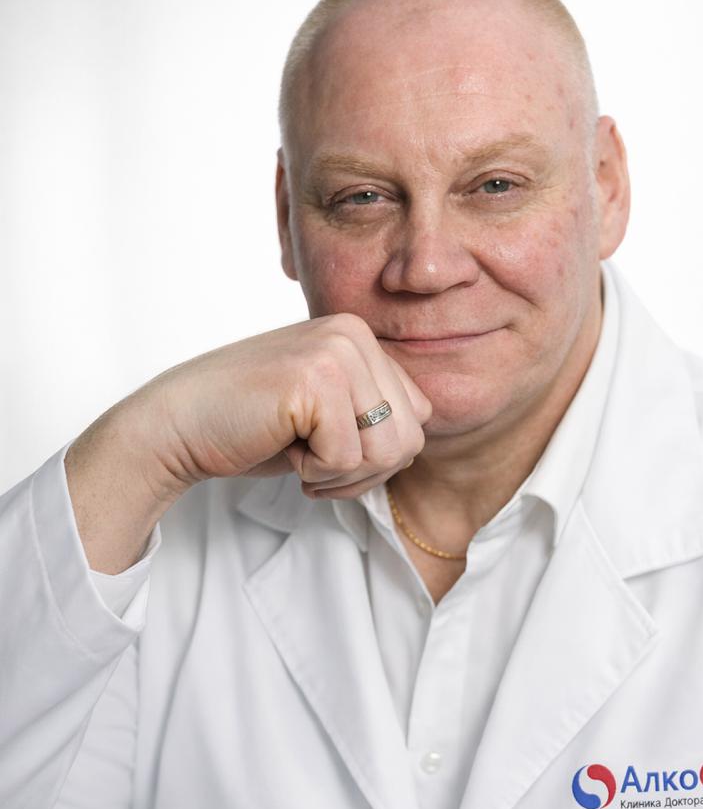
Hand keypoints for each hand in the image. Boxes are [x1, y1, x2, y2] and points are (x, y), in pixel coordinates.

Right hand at [134, 312, 431, 501]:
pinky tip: (281, 445)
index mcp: (360, 337)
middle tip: (312, 461)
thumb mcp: (327, 412)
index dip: (377, 455)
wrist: (177, 426)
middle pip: (410, 438)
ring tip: (298, 452)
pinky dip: (313, 471)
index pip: (418, 417)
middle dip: (363, 471)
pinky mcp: (316, 379)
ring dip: (341, 474)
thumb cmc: (250, 426)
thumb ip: (373, 410)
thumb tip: (420, 436)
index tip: (328, 449)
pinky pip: (348, 458)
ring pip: (388, 451)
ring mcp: (336, 351)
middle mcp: (353, 334)